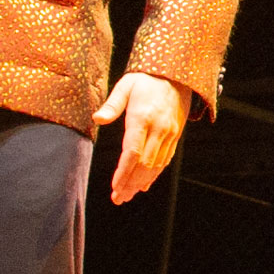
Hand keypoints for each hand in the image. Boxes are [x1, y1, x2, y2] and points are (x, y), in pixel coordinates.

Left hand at [93, 72, 185, 200]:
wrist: (177, 74)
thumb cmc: (146, 79)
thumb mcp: (126, 85)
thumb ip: (112, 104)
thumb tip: (97, 118)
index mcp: (143, 118)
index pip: (132, 152)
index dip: (123, 172)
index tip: (114, 187)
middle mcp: (158, 129)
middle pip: (143, 164)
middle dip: (130, 184)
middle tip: (118, 199)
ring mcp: (169, 134)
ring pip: (155, 165)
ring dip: (141, 183)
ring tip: (127, 195)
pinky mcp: (175, 136)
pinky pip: (165, 160)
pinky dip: (154, 175)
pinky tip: (144, 184)